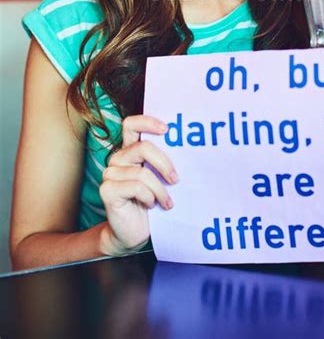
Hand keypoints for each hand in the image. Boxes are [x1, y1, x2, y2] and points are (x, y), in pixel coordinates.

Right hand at [99, 115, 177, 255]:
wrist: (135, 233)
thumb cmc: (151, 202)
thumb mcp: (159, 178)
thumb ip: (162, 161)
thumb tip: (185, 147)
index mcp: (130, 150)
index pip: (131, 125)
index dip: (147, 121)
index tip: (167, 129)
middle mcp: (117, 158)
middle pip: (143, 147)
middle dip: (165, 163)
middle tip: (176, 179)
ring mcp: (110, 174)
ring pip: (142, 172)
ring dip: (160, 189)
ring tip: (167, 202)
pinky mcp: (107, 190)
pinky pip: (135, 187)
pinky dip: (148, 197)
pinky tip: (151, 205)